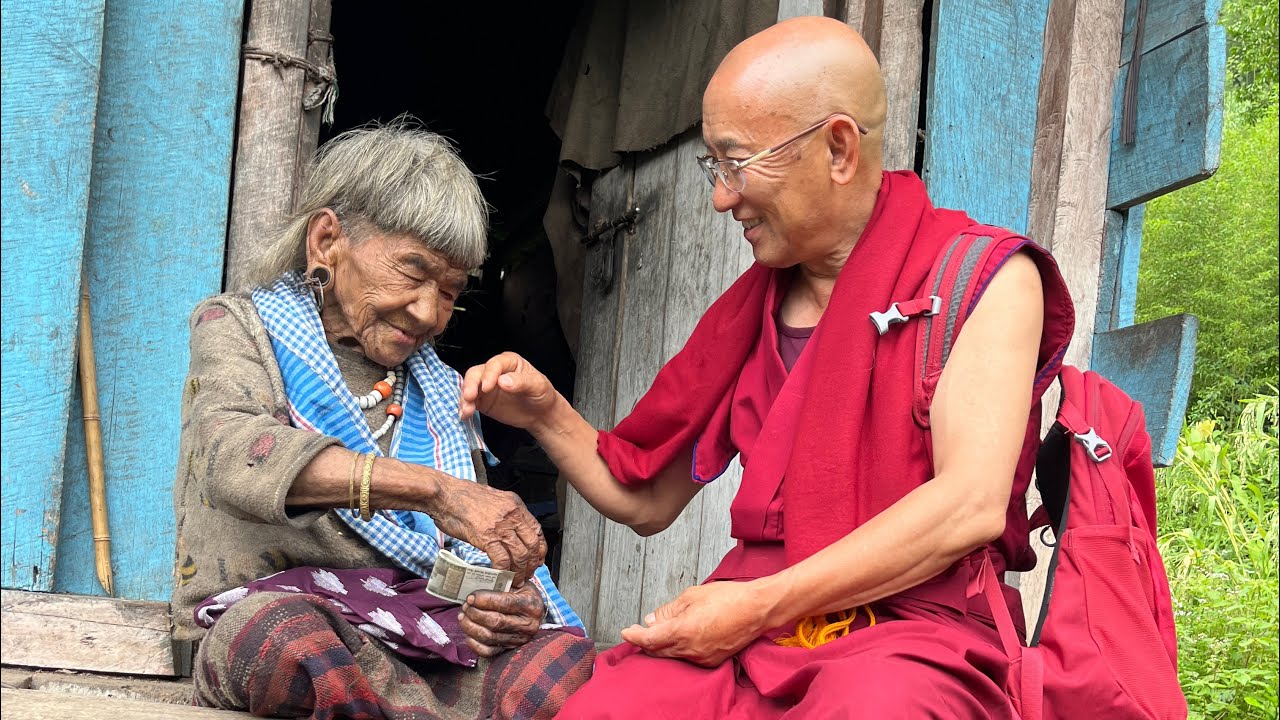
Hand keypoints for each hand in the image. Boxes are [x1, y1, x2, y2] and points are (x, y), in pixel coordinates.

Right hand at [429, 474, 545, 585]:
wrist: (444, 494)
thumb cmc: (462, 496)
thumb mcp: (492, 499)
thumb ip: (504, 513)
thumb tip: (509, 529)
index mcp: (515, 504)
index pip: (537, 530)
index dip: (539, 549)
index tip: (537, 559)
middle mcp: (512, 515)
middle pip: (532, 545)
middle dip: (531, 564)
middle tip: (527, 574)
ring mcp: (500, 526)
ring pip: (520, 554)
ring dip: (519, 571)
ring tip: (515, 580)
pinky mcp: (487, 537)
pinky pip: (502, 559)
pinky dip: (503, 571)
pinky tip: (500, 575)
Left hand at [458, 584, 544, 656]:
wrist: (535, 612)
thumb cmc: (523, 595)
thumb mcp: (519, 584)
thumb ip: (502, 583)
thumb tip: (478, 582)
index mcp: (530, 605)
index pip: (505, 603)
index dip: (485, 600)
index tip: (471, 597)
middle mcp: (527, 625)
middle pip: (495, 622)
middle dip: (475, 614)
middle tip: (465, 606)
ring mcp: (518, 640)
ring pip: (489, 637)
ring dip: (471, 627)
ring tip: (463, 616)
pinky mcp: (509, 649)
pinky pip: (488, 651)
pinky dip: (474, 644)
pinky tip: (468, 633)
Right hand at [460, 352, 558, 429]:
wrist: (541, 414)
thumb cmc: (542, 394)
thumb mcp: (538, 385)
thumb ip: (521, 382)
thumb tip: (503, 381)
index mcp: (509, 362)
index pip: (494, 364)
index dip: (488, 375)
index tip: (487, 387)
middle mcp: (495, 372)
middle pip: (476, 373)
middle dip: (471, 385)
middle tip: (470, 397)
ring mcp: (486, 387)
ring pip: (469, 387)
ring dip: (465, 398)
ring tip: (466, 410)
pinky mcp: (482, 401)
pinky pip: (470, 402)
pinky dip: (465, 408)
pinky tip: (465, 415)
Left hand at [619, 581, 775, 666]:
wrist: (757, 609)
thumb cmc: (728, 598)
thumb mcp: (692, 596)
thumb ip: (668, 610)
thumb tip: (652, 619)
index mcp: (683, 630)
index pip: (649, 639)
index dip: (634, 636)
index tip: (626, 632)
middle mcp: (691, 649)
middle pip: (658, 650)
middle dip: (647, 641)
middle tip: (640, 631)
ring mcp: (702, 657)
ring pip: (673, 655)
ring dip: (664, 644)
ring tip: (665, 628)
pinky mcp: (712, 661)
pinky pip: (688, 657)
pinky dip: (680, 648)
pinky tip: (683, 635)